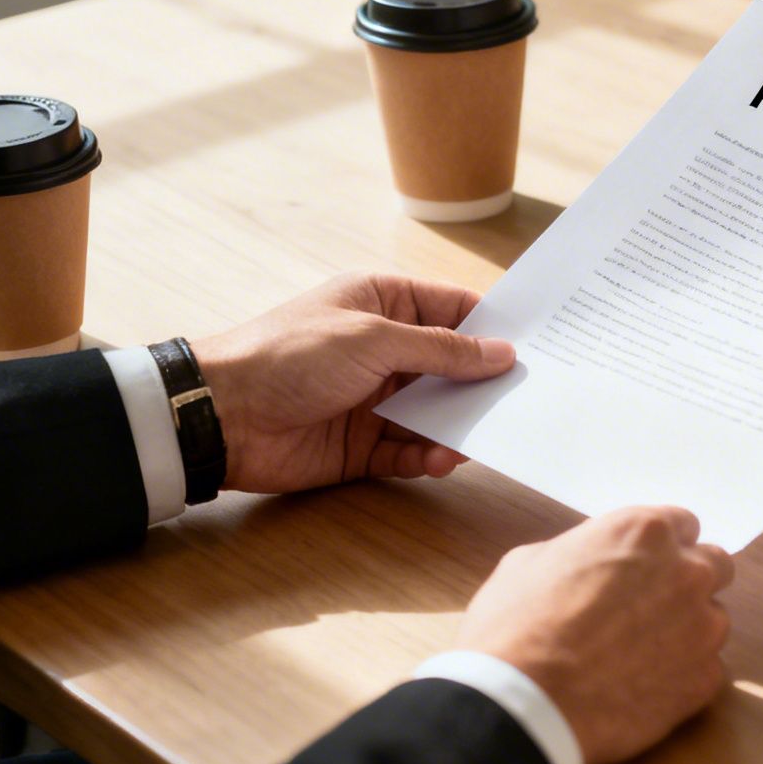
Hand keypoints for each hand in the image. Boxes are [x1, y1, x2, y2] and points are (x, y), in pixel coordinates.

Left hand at [188, 272, 514, 493]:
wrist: (223, 416)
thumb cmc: (291, 356)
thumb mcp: (374, 339)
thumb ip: (441, 350)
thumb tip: (502, 353)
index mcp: (384, 303)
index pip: (455, 309)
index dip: (495, 327)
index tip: (539, 347)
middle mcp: (385, 349)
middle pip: (453, 365)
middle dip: (486, 383)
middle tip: (528, 400)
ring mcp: (376, 399)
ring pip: (438, 412)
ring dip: (460, 425)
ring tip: (483, 438)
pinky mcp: (364, 445)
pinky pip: (412, 450)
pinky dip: (430, 456)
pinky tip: (443, 460)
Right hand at [456, 506, 734, 763]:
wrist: (522, 705)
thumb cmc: (515, 627)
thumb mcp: (534, 562)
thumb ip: (586, 553)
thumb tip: (596, 564)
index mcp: (645, 531)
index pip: (682, 525)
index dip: (660, 549)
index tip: (644, 569)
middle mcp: (686, 572)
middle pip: (715, 565)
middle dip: (688, 581)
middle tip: (651, 608)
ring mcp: (703, 628)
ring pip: (713, 620)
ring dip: (687, 631)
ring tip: (640, 657)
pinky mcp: (704, 681)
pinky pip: (706, 670)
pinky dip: (682, 677)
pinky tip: (641, 689)